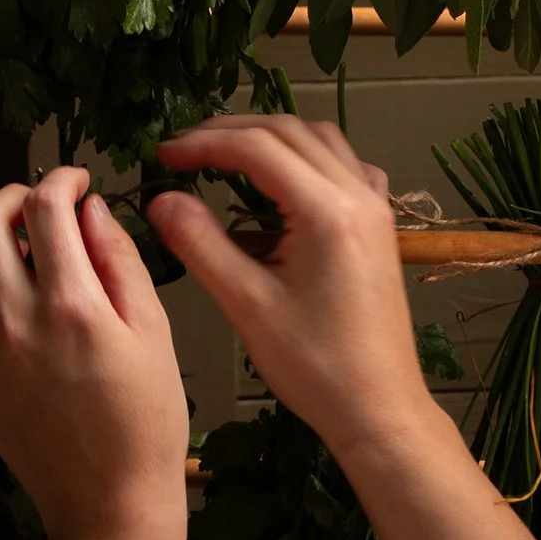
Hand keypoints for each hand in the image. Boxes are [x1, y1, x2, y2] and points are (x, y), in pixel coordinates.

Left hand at [0, 167, 188, 539]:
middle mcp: (15, 322)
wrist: (109, 501)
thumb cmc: (146, 420)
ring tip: (5, 248)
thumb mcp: (155, 332)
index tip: (77, 180)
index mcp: (72, 305)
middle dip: (10, 196)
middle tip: (36, 206)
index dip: (62, 178)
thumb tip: (91, 209)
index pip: (47, 208)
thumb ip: (121, 262)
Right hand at [145, 117, 439, 476]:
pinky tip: (282, 184)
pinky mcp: (379, 227)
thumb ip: (200, 244)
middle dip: (230, 132)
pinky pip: (345, 167)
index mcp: (327, 211)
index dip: (203, 144)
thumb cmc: (316, 367)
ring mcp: (376, 208)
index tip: (162, 155)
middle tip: (183, 150)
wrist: (378, 408)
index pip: (256, 147)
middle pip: (288, 131)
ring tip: (222, 157)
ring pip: (319, 141)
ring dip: (269, 138)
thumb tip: (161, 200)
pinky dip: (307, 159)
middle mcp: (358, 196)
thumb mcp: (247, 305)